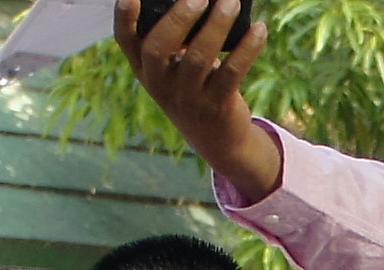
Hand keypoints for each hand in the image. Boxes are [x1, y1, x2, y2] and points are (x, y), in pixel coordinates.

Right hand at [115, 0, 285, 202]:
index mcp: (145, 69)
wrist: (218, 140)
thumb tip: (205, 2)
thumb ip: (177, 41)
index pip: (125, 41)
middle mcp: (160, 84)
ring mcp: (187, 98)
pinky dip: (247, 48)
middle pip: (158, 48)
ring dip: (217, 25)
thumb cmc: (194, 89)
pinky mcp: (217, 106)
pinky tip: (259, 29)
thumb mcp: (175, 70)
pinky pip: (232, 72)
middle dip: (178, 19)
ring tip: (232, 3)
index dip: (124, 18)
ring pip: (199, 58)